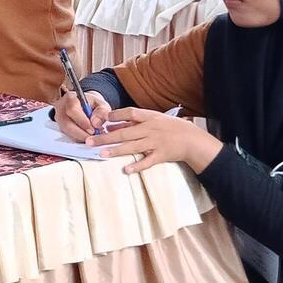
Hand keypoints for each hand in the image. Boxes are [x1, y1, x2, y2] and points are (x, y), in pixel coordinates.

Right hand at [53, 89, 113, 140]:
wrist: (84, 105)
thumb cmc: (92, 104)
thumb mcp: (101, 104)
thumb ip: (101, 112)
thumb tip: (95, 124)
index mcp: (70, 98)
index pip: (72, 110)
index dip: (82, 121)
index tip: (93, 130)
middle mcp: (61, 108)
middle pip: (67, 124)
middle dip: (82, 134)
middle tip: (95, 137)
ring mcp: (59, 119)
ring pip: (68, 133)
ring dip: (82, 137)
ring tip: (94, 136)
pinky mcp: (61, 128)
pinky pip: (69, 136)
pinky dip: (80, 139)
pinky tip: (89, 136)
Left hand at [88, 107, 223, 174]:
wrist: (193, 140)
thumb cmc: (171, 128)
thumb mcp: (155, 119)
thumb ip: (135, 122)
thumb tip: (113, 126)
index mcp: (150, 117)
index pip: (130, 113)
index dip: (115, 116)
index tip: (102, 120)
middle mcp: (150, 129)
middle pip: (124, 133)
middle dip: (105, 138)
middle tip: (90, 141)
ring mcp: (156, 142)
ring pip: (133, 147)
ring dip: (116, 151)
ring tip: (102, 154)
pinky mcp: (161, 155)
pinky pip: (147, 161)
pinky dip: (137, 166)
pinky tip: (127, 170)